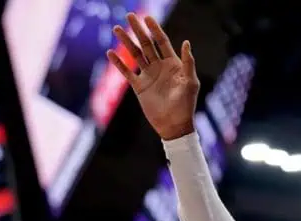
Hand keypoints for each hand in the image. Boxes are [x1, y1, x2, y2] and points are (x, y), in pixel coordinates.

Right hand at [107, 14, 198, 140]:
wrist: (174, 125)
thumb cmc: (186, 104)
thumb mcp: (190, 82)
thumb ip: (188, 62)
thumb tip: (186, 42)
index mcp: (173, 64)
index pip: (162, 42)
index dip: (155, 29)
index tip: (147, 17)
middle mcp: (159, 67)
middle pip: (146, 44)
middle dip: (138, 30)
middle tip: (129, 15)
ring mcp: (148, 76)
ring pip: (135, 55)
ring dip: (126, 42)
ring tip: (117, 28)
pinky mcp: (139, 87)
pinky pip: (127, 72)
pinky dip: (118, 63)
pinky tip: (110, 52)